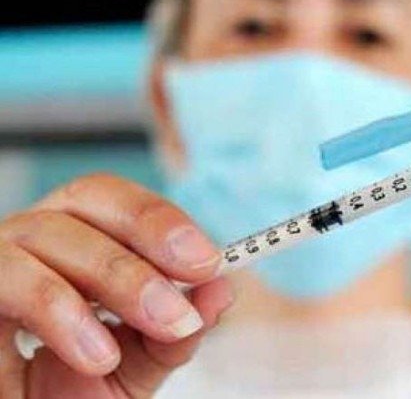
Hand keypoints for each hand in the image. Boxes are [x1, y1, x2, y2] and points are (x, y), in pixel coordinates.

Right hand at [0, 174, 233, 397]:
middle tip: (183, 300)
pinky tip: (96, 355)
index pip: (113, 199)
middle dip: (145, 243)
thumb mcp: (134, 367)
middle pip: (83, 198)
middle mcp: (28, 237)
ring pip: (44, 234)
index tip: (209, 262)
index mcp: (72, 239)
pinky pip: (5, 279)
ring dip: (113, 280)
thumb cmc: (68, 394)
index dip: (161, 220)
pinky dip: (59, 312)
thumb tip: (222, 290)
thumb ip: (175, 333)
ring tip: (153, 331)